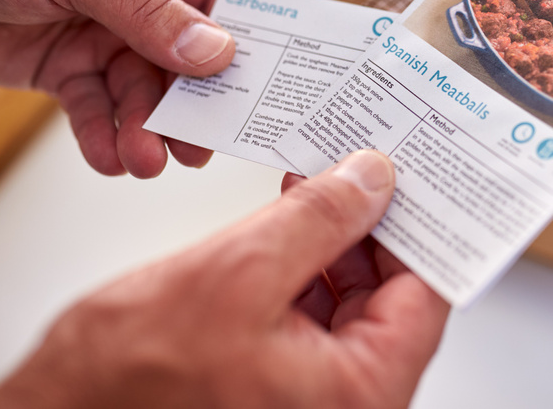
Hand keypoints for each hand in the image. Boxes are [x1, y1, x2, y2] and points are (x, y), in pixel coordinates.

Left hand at [0, 0, 235, 176]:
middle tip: (199, 143)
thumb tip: (213, 49)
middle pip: (186, 54)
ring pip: (143, 90)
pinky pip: (97, 109)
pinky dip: (104, 137)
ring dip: (146, 128)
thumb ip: (142, 7)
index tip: (256, 83)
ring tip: (144, 160)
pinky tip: (110, 158)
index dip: (239, 37)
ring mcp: (103, 31)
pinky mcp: (67, 68)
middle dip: (190, 101)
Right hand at [0, 151, 449, 408]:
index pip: (425, 296)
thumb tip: (371, 180)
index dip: (421, 227)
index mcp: (358, 393)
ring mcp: (312, 394)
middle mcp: (344, 400)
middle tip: (368, 167)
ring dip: (340, 241)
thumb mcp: (236, 274)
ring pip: (353, 302)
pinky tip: (294, 220)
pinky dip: (308, 264)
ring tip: (326, 183)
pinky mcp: (278, 381)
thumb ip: (317, 220)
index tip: (416, 179)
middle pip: (392, 297)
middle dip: (376, 226)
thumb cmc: (126, 386)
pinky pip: (314, 315)